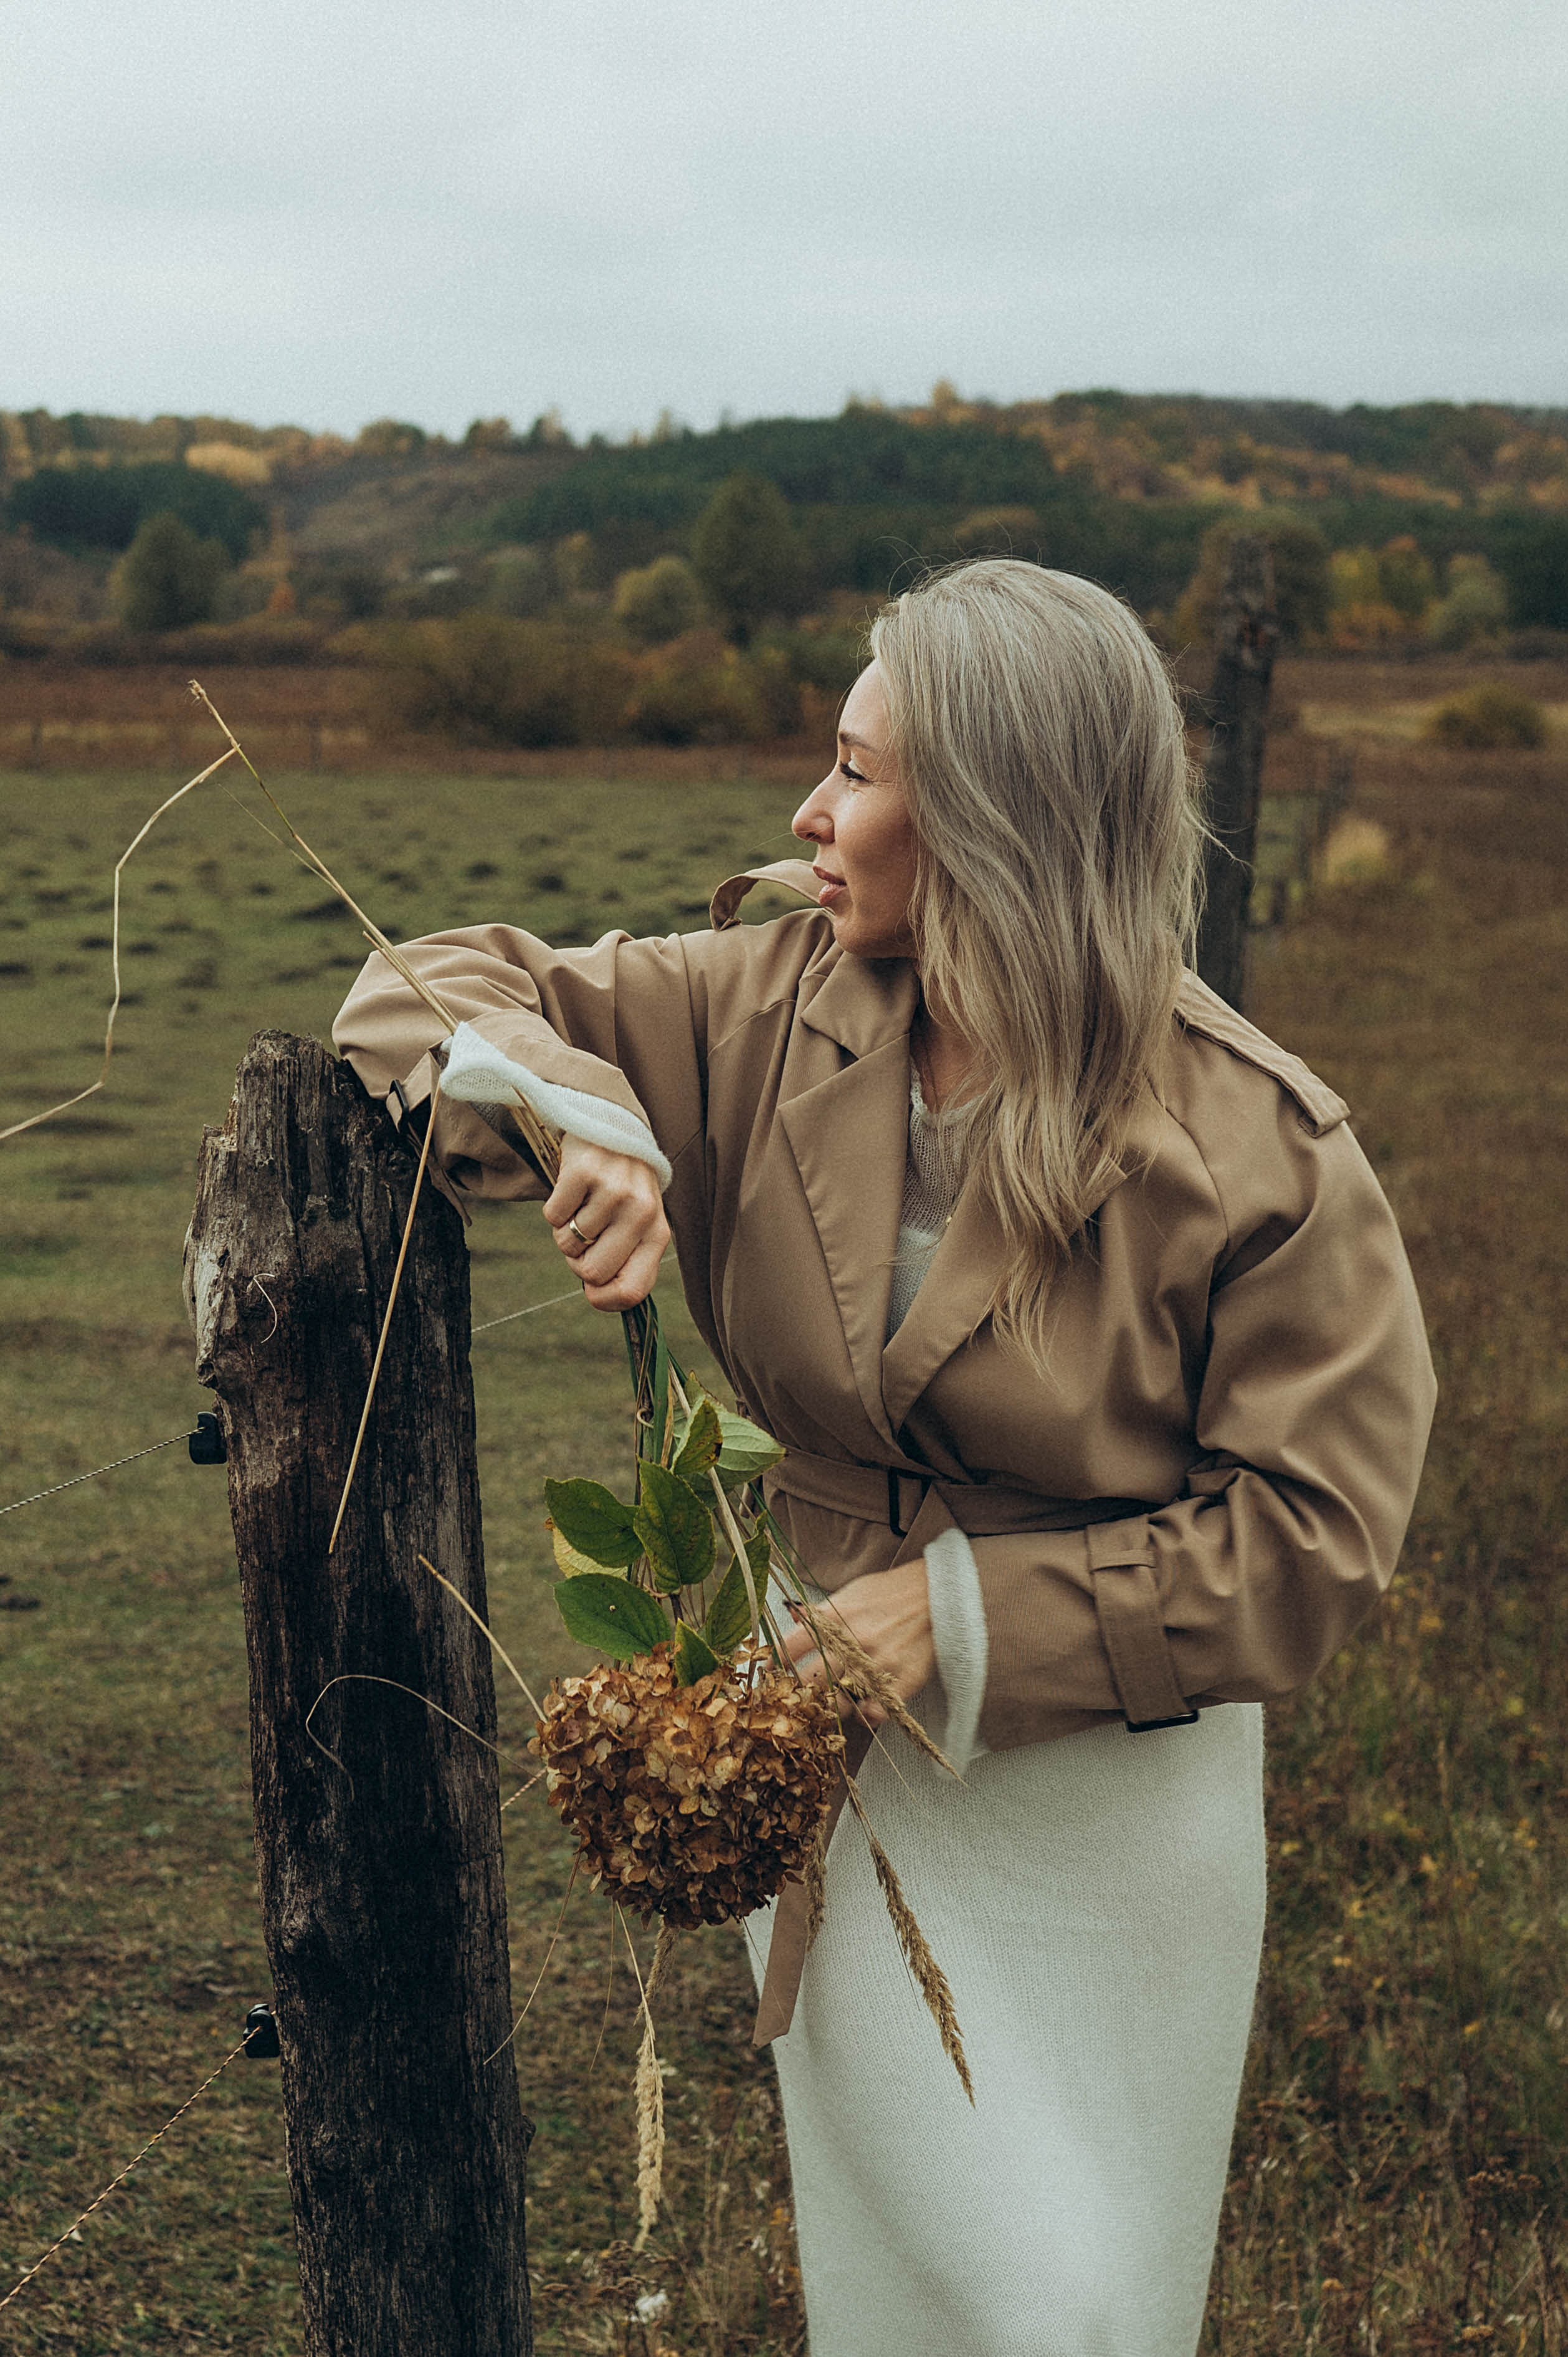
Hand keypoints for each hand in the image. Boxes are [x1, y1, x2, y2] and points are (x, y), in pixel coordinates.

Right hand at [544, 1136, 669, 1310]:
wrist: (613, 1129)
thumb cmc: (624, 1189)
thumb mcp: (638, 1224)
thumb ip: (626, 1262)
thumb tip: (597, 1297)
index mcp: (657, 1233)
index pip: (633, 1291)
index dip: (604, 1300)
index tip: (592, 1291)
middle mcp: (641, 1212)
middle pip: (593, 1273)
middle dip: (579, 1260)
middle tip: (586, 1235)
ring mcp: (613, 1190)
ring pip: (568, 1244)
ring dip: (566, 1230)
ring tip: (582, 1205)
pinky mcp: (584, 1171)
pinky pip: (552, 1216)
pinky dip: (554, 1209)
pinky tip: (572, 1190)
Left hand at [783, 1557, 933, 1723]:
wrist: (936, 1592)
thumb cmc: (889, 1593)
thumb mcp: (849, 1594)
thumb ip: (821, 1613)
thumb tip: (792, 1617)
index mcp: (834, 1619)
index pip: (789, 1647)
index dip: (773, 1664)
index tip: (768, 1675)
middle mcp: (852, 1643)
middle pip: (810, 1681)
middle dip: (797, 1696)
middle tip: (793, 1703)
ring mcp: (878, 1664)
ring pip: (840, 1702)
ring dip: (831, 1710)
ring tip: (827, 1711)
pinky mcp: (903, 1680)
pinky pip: (877, 1711)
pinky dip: (866, 1716)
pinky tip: (862, 1712)